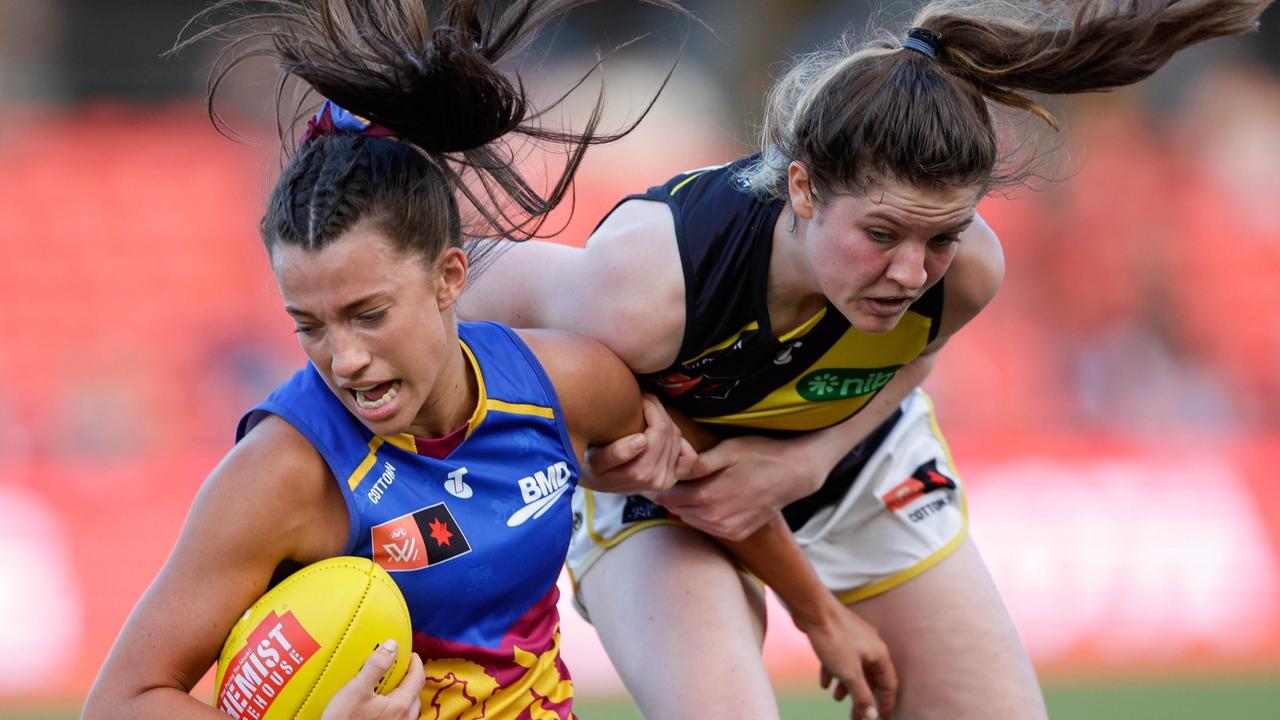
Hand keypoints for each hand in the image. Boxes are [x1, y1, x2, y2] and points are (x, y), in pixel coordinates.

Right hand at [321, 639, 424, 719]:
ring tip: (388, 686)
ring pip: (407, 707)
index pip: (417, 678)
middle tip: (398, 668)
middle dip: (409, 678)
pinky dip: (394, 706)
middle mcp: (403, 718)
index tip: (410, 654)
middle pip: (414, 693)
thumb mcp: (357, 690)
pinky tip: (379, 705)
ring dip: (401, 693)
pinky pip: (398, 716)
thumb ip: (376, 667)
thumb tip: (392, 645)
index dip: (415, 663)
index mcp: (400, 705)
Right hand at [581, 394, 696, 493]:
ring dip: (665, 420)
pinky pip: (690, 456)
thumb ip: (616, 453)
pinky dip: (681, 441)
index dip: (651, 406)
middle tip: (642, 399)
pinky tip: (662, 433)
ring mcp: (668, 480)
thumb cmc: (590, 464)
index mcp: (640, 472)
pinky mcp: (673, 478)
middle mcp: (658, 479)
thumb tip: (642, 441)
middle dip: (658, 409)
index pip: (660, 429)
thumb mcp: (594, 459)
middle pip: (670, 431)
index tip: (637, 397)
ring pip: (678, 437)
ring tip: (647, 412)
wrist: (594, 481)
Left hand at [649, 434, 826, 539]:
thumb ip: (698, 464)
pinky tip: (709, 498)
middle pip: (677, 509)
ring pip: (690, 519)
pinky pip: (708, 526)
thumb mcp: (727, 451)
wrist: (794, 474)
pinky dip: (703, 515)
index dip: (659, 485)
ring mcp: (727, 530)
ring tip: (689, 486)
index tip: (657, 473)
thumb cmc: (759, 455)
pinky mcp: (737, 534)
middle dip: (670, 495)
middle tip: (668, 478)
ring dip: (686, 506)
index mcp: (707, 497)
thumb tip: (672, 469)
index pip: (667, 497)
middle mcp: (715, 519)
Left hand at [801, 606, 897, 719]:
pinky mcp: (839, 634)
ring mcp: (855, 639)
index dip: (886, 703)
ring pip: (854, 668)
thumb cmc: (834, 639)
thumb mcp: (849, 673)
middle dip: (862, 698)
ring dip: (846, 686)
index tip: (882, 719)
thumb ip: (862, 695)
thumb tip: (872, 715)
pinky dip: (834, 672)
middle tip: (854, 716)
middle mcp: (871, 645)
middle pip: (870, 678)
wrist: (813, 608)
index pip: (889, 684)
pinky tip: (824, 683)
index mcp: (879, 654)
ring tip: (836, 699)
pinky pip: (840, 658)